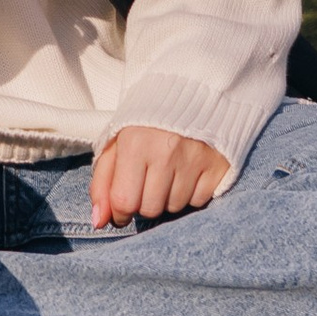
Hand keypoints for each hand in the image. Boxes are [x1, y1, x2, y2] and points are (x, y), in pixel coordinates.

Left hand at [91, 124, 227, 228]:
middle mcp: (166, 151)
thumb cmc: (145, 124)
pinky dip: (191, 194)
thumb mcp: (116, 145)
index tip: (122, 210)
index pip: (124, 201)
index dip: (119, 213)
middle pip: (150, 209)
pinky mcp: (218, 165)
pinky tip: (188, 174)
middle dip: (144, 203)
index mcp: (135, 143)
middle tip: (147, 184)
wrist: (190, 94)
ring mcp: (195, 158)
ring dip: (168, 198)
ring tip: (168, 174)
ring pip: (175, 207)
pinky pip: (199, 201)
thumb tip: (98, 221)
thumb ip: (102, 183)